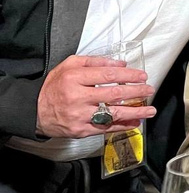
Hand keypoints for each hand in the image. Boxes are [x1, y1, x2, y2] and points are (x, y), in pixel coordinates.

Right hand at [36, 55, 155, 137]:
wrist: (34, 110)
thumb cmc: (54, 86)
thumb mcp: (69, 65)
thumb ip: (95, 62)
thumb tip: (120, 64)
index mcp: (75, 78)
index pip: (108, 75)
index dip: (128, 75)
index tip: (142, 76)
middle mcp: (77, 97)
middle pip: (114, 94)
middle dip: (136, 91)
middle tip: (149, 89)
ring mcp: (80, 115)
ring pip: (112, 113)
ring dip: (135, 112)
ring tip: (149, 110)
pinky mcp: (81, 130)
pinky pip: (106, 128)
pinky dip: (122, 125)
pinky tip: (135, 122)